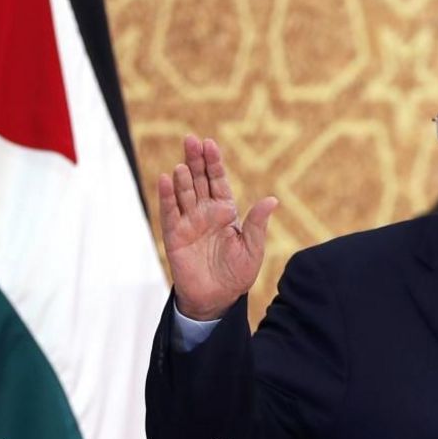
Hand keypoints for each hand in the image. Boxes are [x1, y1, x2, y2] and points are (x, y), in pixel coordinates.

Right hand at [158, 135, 278, 319]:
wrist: (217, 299)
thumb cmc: (237, 274)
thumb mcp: (253, 249)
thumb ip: (257, 224)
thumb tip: (272, 200)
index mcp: (225, 211)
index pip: (218, 181)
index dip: (213, 162)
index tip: (210, 144)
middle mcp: (205, 212)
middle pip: (198, 180)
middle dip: (195, 160)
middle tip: (191, 139)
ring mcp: (188, 222)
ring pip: (183, 193)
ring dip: (182, 177)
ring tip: (183, 163)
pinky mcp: (174, 236)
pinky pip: (169, 212)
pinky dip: (167, 196)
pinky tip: (165, 180)